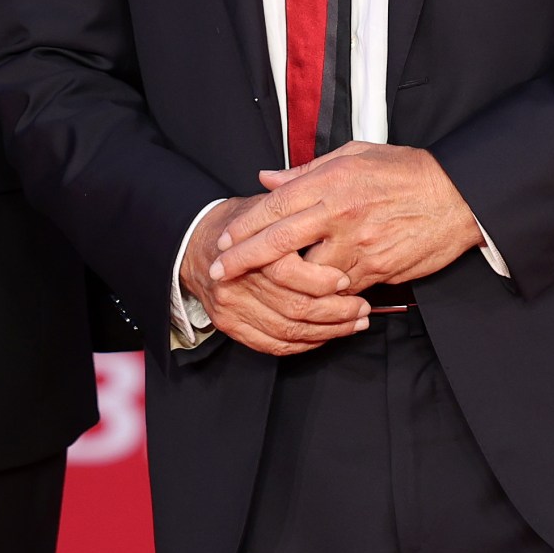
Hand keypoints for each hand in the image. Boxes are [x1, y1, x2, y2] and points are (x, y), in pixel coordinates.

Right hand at [179, 195, 368, 355]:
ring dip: (327, 331)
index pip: (288, 273)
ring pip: (288, 330)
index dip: (321, 281)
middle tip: (361, 308)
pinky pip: (272, 345)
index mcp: (246, 249)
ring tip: (352, 323)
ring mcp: (231, 306)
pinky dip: (303, 345)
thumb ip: (294, 215)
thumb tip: (335, 223)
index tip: (345, 280)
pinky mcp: (228, 324)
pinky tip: (323, 336)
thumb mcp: (263, 208)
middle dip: (336, 312)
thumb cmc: (236, 226)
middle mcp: (236, 281)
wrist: (192, 245)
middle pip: (294, 307)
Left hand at [214, 144, 484, 292]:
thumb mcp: (355, 155)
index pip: (274, 206)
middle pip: (280, 243)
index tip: (223, 240)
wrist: (460, 196)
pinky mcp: (378, 269)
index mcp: (331, 182)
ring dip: (283, 283)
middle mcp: (340, 214)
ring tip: (262, 287)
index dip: (244, 227)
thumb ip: (306, 171)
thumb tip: (266, 178)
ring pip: (307, 274)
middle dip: (244, 260)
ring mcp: (359, 245)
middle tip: (221, 272)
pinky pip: (340, 288)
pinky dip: (322, 293)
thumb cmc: (407, 171)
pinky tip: (308, 294)